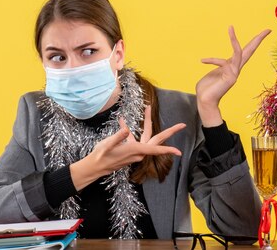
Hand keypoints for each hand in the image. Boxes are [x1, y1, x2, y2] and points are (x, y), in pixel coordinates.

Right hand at [70, 106, 185, 189]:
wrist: (94, 167)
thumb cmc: (101, 156)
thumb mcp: (107, 144)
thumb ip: (117, 136)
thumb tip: (126, 128)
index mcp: (135, 150)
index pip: (155, 149)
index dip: (167, 150)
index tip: (179, 152)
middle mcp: (138, 152)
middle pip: (157, 140)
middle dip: (169, 132)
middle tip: (182, 125)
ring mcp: (135, 152)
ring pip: (147, 137)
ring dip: (148, 123)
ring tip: (147, 109)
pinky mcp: (130, 150)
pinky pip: (135, 138)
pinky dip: (130, 130)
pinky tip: (122, 122)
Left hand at [196, 26, 270, 126]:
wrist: (205, 102)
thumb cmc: (207, 88)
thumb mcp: (214, 72)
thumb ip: (219, 65)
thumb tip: (223, 61)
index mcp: (233, 66)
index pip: (246, 51)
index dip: (255, 41)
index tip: (265, 31)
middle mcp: (237, 68)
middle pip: (250, 51)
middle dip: (258, 39)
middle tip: (267, 29)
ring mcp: (235, 73)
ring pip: (239, 52)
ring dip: (233, 39)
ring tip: (230, 28)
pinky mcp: (230, 77)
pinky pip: (223, 62)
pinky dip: (213, 60)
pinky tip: (203, 60)